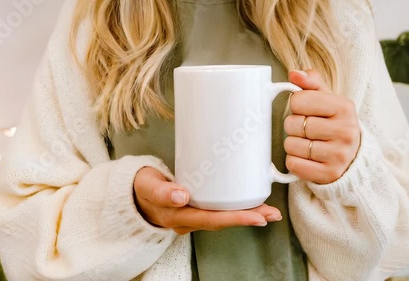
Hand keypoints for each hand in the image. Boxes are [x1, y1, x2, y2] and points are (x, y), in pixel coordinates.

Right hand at [133, 167, 281, 234]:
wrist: (135, 194)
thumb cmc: (142, 188)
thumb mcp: (148, 186)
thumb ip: (162, 191)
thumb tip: (182, 196)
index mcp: (179, 217)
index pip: (213, 220)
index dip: (237, 218)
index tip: (259, 216)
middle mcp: (189, 220)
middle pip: (223, 221)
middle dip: (250, 218)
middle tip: (273, 214)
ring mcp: (193, 216)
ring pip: (223, 217)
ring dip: (247, 214)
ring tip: (269, 211)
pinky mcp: (196, 208)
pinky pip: (219, 211)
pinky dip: (236, 208)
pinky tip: (250, 203)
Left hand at [283, 70, 360, 183]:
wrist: (352, 158)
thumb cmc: (334, 124)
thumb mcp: (328, 99)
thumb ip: (311, 83)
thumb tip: (294, 74)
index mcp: (344, 107)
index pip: (299, 100)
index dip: (296, 105)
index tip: (304, 109)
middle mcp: (345, 131)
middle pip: (293, 124)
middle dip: (293, 126)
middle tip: (306, 129)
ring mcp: (338, 155)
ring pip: (291, 145)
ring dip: (292, 145)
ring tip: (307, 144)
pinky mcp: (329, 174)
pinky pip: (293, 164)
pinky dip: (294, 161)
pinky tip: (307, 158)